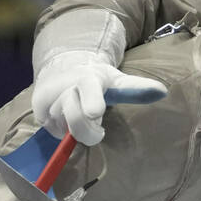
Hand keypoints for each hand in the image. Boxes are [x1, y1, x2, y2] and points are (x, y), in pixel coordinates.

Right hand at [32, 52, 166, 144]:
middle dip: (87, 130)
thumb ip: (136, 88)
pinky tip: (66, 118)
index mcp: (88, 78)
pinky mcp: (37, 110)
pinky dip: (62, 129)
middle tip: (98, 129)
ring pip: (62, 126)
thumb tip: (163, 91)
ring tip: (80, 113)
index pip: (89, 89)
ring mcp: (48, 98)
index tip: (95, 112)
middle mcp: (65, 86)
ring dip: (74, 127)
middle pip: (74, 119)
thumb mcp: (117, 81)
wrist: (63, 69)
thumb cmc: (98, 80)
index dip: (92, 101)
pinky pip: (51, 131)